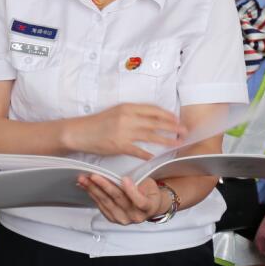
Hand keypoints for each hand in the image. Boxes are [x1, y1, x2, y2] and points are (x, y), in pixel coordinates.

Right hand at [63, 103, 185, 159]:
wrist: (80, 132)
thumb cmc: (98, 123)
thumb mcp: (116, 112)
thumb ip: (133, 113)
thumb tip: (151, 117)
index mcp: (127, 107)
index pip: (153, 110)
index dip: (167, 115)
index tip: (177, 119)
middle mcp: (127, 118)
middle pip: (155, 122)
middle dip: (172, 127)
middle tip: (184, 131)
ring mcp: (124, 132)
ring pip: (151, 136)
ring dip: (166, 140)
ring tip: (177, 143)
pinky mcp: (119, 145)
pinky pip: (138, 150)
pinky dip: (148, 154)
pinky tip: (155, 157)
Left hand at [78, 175, 166, 225]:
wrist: (148, 207)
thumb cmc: (149, 193)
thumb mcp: (149, 184)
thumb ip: (138, 181)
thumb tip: (122, 173)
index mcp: (147, 207)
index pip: (139, 201)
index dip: (131, 190)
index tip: (124, 179)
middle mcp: (135, 216)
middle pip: (118, 199)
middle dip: (104, 186)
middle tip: (93, 176)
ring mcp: (123, 219)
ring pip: (106, 202)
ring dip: (93, 190)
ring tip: (84, 180)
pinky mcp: (113, 219)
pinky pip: (102, 206)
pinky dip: (93, 195)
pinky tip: (87, 187)